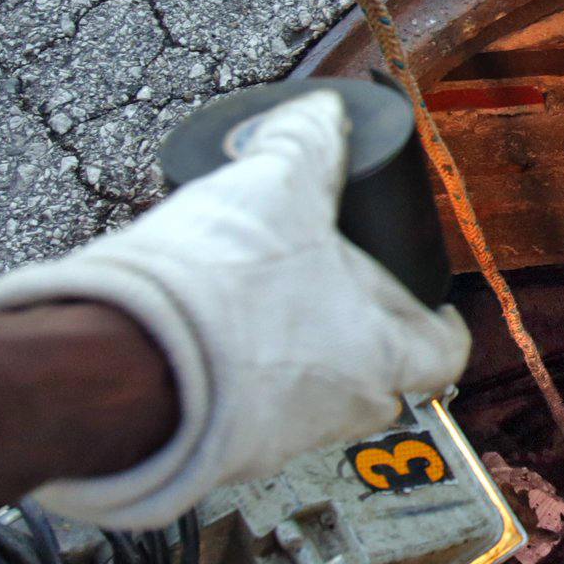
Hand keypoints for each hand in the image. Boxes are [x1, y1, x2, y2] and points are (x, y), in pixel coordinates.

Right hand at [0, 90, 470, 528]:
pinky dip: (235, 378)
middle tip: (338, 289)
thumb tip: (323, 111)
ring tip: (262, 303)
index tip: (434, 303)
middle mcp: (340, 408)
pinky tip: (207, 337)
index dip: (443, 322)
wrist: (120, 361)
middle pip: (378, 376)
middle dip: (362, 333)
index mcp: (380, 353)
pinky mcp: (214, 451)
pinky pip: (242, 415)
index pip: (444, 352)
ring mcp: (277, 439)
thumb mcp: (275, 185)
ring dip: (293, 353)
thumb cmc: (220, 288)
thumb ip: (309, 142)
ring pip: (308, 397)